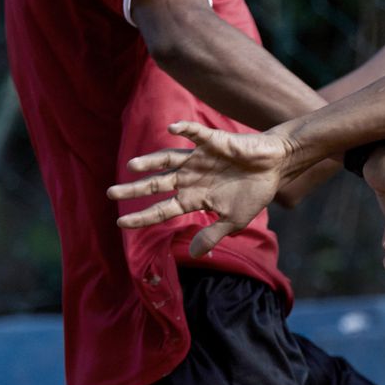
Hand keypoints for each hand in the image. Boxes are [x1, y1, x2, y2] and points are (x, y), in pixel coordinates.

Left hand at [108, 121, 300, 257]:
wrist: (274, 166)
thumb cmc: (254, 192)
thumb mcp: (233, 220)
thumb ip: (212, 235)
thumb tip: (194, 254)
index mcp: (194, 198)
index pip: (162, 209)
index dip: (143, 216)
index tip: (121, 223)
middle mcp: (190, 177)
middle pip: (156, 184)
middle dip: (134, 189)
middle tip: (110, 194)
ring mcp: (199, 159)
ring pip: (168, 159)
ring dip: (150, 162)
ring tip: (132, 167)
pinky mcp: (213, 142)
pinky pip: (195, 133)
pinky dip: (184, 129)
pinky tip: (172, 129)